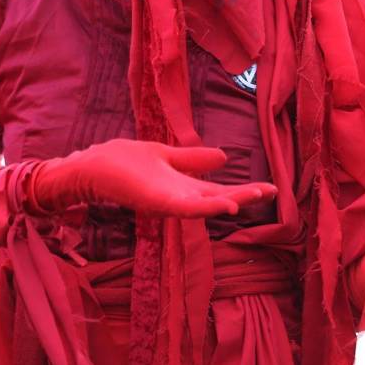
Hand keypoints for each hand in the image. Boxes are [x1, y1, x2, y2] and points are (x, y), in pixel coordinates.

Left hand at [28, 138, 277, 218]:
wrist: (92, 167)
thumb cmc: (124, 163)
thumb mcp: (168, 156)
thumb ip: (194, 159)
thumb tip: (225, 157)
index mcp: (185, 187)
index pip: (221, 190)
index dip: (246, 189)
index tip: (272, 188)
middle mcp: (180, 197)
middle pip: (219, 198)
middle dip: (246, 196)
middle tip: (273, 192)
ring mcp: (169, 201)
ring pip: (206, 204)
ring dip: (231, 202)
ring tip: (253, 198)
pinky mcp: (157, 203)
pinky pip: (186, 207)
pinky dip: (207, 208)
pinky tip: (226, 205)